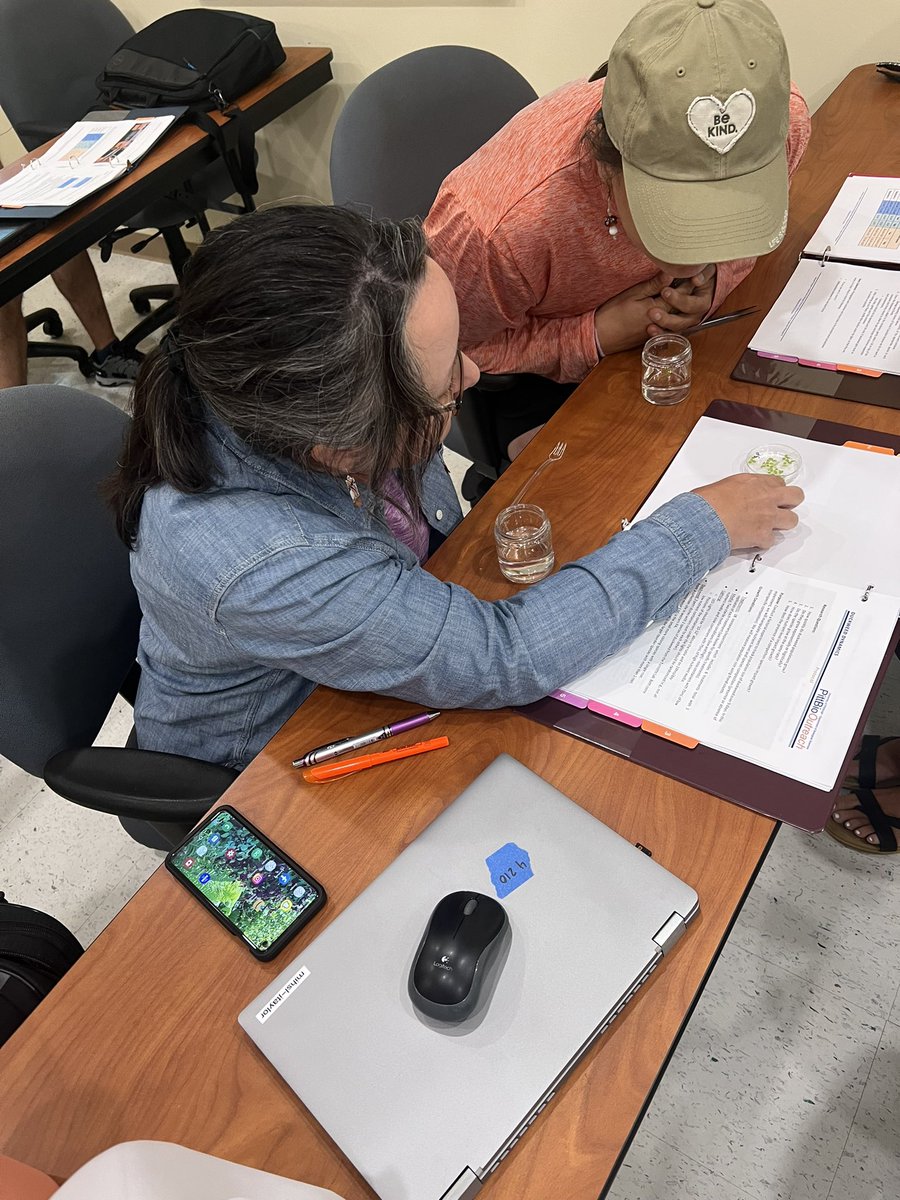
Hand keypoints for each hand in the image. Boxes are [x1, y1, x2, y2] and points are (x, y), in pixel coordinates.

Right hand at [594, 267, 716, 354]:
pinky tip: (677, 311)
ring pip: (679, 318)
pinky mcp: (652, 335)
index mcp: (657, 309)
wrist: (601, 336)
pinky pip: (670, 327)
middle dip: (689, 293)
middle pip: (682, 306)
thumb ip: (653, 285)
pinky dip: (676, 318)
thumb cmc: (612, 314)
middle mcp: (661, 321)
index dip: (688, 281)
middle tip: (697, 279)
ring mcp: (658, 330)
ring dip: (684, 306)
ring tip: (689, 293)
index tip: (693, 270)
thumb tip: (670, 274)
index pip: (678, 293)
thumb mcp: (632, 295)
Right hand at [693, 473, 803, 550]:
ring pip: (792, 520)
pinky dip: (763, 542)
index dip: (775, 491)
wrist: (704, 519)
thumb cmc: (707, 502)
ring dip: (782, 524)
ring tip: (770, 528)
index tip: (770, 495)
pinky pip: (771, 540)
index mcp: (756, 482)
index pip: (779, 482)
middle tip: (782, 509)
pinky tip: (753, 540)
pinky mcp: (764, 535)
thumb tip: (732, 495)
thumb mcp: (724, 485)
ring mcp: (768, 517)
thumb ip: (738, 489)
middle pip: (796, 496)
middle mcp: (767, 498)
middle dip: (790, 503)